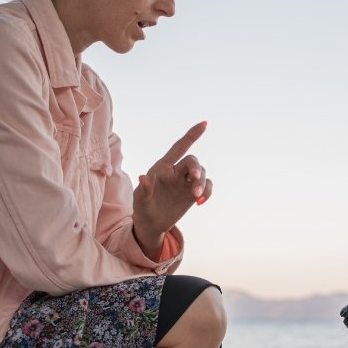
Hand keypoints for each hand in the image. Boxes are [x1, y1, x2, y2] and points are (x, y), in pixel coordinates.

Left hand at [132, 121, 212, 253]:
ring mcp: (186, 182)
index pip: (179, 147)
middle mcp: (176, 171)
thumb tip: (142, 177)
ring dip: (202, 184)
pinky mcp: (193, 193)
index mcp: (163, 167)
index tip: (204, 124)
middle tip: (195, 181)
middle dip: (197, 170)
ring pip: (203, 174)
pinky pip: (208, 186)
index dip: (191, 135)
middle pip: (193, 162)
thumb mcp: (140, 200)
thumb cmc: (142, 209)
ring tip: (196, 198)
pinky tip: (200, 203)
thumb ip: (143, 189)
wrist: (151, 224)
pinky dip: (208, 192)